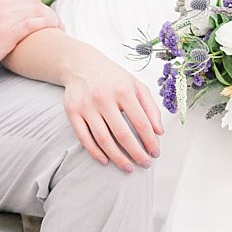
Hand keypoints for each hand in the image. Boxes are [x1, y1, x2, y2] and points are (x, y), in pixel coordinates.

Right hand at [0, 0, 59, 83]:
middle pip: (31, 4)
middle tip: (58, 23)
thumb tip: (7, 16)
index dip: (37, 7)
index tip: (46, 16)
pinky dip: (47, 23)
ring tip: (60, 27)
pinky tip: (55, 27)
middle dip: (48, 12)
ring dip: (51, 18)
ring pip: (35, 11)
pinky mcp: (6, 33)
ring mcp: (2, 19)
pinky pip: (33, 23)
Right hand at [60, 49, 164, 171]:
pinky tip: (106, 160)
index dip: (150, 141)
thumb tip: (159, 131)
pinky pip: (84, 138)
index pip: (141, 122)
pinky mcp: (72, 112)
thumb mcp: (136, 85)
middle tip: (144, 164)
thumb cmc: (113, 77)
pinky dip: (95, 152)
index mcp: (124, 90)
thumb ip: (150, 107)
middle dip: (136, 153)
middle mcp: (104, 98)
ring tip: (128, 167)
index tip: (155, 153)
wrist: (81, 64)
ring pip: (103, 139)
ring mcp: (87, 106)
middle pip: (122, 134)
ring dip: (117, 157)